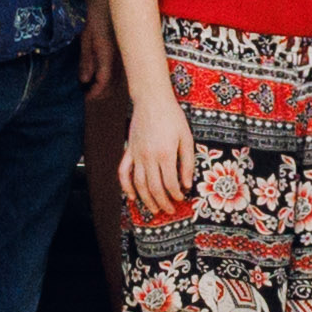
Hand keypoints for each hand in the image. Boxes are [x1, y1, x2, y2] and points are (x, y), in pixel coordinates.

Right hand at [120, 95, 195, 222]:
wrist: (152, 100)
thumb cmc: (173, 117)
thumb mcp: (186, 138)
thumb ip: (187, 163)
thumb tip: (186, 184)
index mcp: (165, 154)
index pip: (170, 183)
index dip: (176, 195)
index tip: (181, 199)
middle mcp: (149, 157)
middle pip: (154, 188)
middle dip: (163, 202)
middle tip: (170, 211)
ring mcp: (136, 155)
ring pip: (138, 184)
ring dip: (146, 200)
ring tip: (154, 210)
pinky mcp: (129, 150)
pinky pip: (124, 172)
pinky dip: (125, 186)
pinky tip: (131, 197)